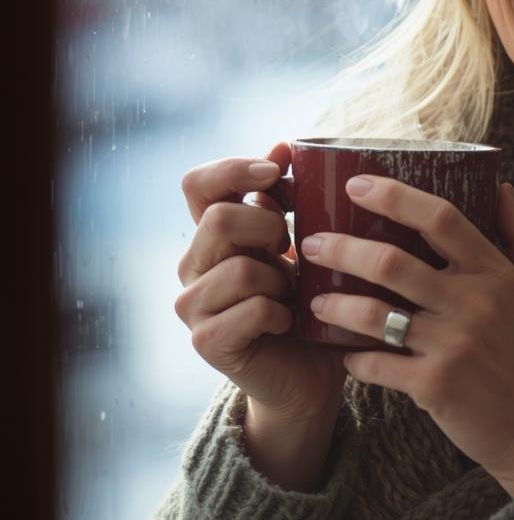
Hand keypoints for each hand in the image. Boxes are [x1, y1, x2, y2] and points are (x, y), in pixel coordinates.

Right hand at [175, 142, 347, 429]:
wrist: (310, 375)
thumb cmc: (313, 302)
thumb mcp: (308, 243)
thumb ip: (290, 200)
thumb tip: (283, 145)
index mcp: (213, 233)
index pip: (197, 182)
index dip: (234, 168)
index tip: (276, 171)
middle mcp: (193, 265)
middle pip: (220, 219)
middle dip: (270, 228)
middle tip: (291, 249)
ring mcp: (193, 305)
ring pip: (240, 268)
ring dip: (281, 280)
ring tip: (293, 294)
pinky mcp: (207, 342)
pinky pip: (250, 311)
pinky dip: (281, 313)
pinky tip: (289, 322)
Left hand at [301, 177, 513, 496]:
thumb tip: (503, 188)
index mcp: (496, 273)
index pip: (441, 218)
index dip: (395, 196)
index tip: (357, 183)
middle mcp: (472, 303)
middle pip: (392, 263)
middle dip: (343, 248)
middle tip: (311, 242)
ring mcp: (452, 345)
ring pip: (376, 315)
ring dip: (336, 305)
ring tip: (313, 300)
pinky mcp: (435, 386)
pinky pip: (378, 366)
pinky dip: (355, 360)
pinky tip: (345, 356)